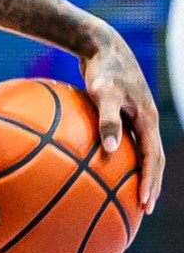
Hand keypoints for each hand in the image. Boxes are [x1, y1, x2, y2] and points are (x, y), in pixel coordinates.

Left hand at [81, 26, 163, 212]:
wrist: (99, 43)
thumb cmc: (101, 67)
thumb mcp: (103, 92)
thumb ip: (108, 119)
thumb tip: (111, 151)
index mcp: (147, 119)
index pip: (153, 159)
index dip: (150, 182)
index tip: (144, 204)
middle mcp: (145, 119)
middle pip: (153, 159)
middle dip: (150, 185)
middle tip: (142, 209)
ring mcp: (135, 116)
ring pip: (141, 151)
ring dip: (137, 173)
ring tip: (125, 194)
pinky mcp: (122, 111)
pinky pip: (123, 140)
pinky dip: (118, 156)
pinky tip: (100, 166)